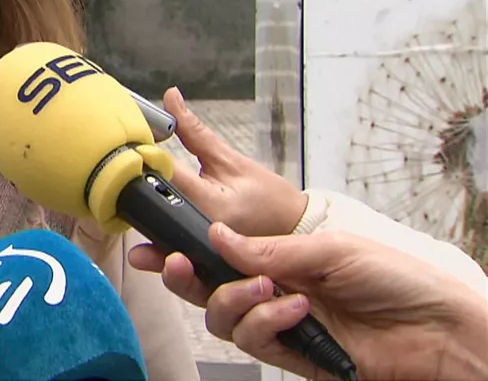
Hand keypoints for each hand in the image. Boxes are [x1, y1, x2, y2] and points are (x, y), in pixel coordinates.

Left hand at [127, 87, 307, 276]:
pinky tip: (147, 239)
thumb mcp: (231, 159)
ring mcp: (200, 255)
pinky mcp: (199, 269)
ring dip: (141, 228)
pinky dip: (156, 251)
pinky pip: (170, 263)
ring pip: (155, 245)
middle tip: (118, 179)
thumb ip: (194, 132)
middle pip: (150, 213)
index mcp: (209, 201)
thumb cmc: (268, 198)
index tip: (124, 148)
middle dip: (131, 197)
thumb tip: (170, 97)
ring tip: (131, 208)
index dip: (139, 159)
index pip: (161, 175)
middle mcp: (201, 232)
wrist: (293, 233)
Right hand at [161, 224, 487, 379]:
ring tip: (269, 288)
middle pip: (205, 287)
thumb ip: (269, 250)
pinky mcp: (291, 355)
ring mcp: (279, 322)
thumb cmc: (397, 280)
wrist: (440, 331)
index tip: (151, 240)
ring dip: (233, 299)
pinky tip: (294, 308)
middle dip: (182, 275)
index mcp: (280, 256)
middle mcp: (272, 288)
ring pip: (221, 317)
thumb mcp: (331, 249)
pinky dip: (266, 321)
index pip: (218, 250)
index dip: (183, 246)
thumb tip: (216, 238)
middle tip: (176, 264)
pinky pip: (253, 340)